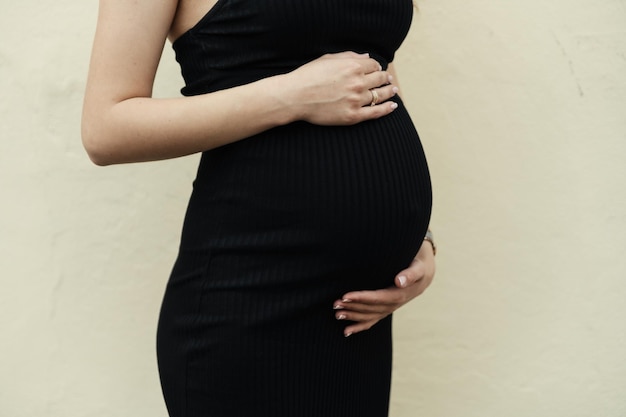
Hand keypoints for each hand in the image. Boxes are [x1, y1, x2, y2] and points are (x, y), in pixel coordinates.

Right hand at [283, 52, 398, 125]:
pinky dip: (387, 109)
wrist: (295, 97)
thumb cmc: (308, 76)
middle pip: (379, 79)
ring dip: (389, 91)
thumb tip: (367, 57)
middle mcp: (358, 82)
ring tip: (393, 90)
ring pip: (380, 95)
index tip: (378, 69)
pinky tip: (393, 106)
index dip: (377, 67)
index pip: (373, 65)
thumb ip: (350, 56)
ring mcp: (356, 100)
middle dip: (385, 78)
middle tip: (388, 79)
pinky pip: (376, 112)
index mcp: (353, 66)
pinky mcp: (353, 116)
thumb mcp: (328, 59)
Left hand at [333, 241, 435, 336]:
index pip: (377, 298)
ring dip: (352, 316)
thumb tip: (399, 281)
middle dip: (352, 307)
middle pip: (370, 309)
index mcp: (399, 295)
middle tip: (335, 304)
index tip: (345, 296)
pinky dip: (359, 327)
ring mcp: (389, 309)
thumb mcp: (418, 268)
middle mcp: (393, 305)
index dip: (361, 298)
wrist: (424, 275)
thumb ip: (410, 274)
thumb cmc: (419, 267)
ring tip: (336, 314)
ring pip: (369, 316)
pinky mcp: (385, 310)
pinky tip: (346, 332)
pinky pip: (372, 321)